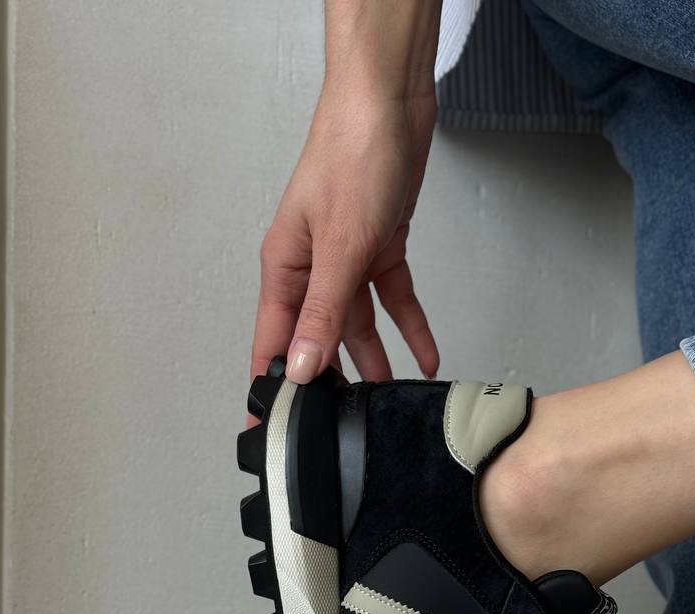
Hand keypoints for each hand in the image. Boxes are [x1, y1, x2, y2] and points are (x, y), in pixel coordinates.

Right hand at [249, 87, 438, 416]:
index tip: (271, 428)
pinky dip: (409, 327)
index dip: (273, 386)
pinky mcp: (380, 247)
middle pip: (318, 338)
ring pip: (358, 325)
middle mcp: (312, 269)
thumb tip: (302, 367)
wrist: (391, 104)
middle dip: (331, 379)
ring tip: (389, 401)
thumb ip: (323, 314)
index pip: (272, 342)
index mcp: (285, 268)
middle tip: (343, 423)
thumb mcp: (339, 249)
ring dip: (375, 360)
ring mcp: (347, 259)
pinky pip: (393, 299)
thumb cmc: (350, 155)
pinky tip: (424, 355)